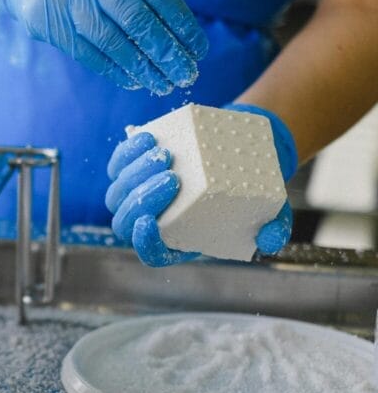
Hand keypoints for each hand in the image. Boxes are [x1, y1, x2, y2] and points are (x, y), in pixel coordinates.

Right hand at [0, 0, 208, 94]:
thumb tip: (183, 41)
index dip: (181, 23)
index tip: (198, 50)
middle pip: (135, 18)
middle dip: (165, 51)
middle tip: (185, 74)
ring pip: (111, 40)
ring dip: (141, 68)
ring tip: (162, 84)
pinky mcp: (46, 21)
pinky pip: (87, 52)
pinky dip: (114, 69)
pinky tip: (133, 80)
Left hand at [105, 104, 297, 266]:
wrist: (240, 153)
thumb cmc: (250, 191)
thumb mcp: (270, 212)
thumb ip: (274, 229)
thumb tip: (270, 240)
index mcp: (178, 241)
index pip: (151, 252)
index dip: (144, 242)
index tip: (149, 223)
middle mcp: (152, 221)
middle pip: (127, 220)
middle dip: (143, 200)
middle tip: (172, 179)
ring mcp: (138, 194)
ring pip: (119, 192)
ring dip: (135, 174)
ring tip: (165, 156)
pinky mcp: (134, 168)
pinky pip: (118, 164)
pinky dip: (128, 153)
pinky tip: (149, 140)